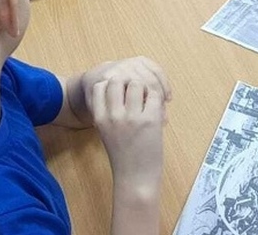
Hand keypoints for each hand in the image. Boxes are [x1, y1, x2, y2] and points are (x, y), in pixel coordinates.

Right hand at [84, 57, 170, 189]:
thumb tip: (123, 85)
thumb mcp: (107, 131)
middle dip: (129, 82)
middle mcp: (113, 115)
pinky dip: (158, 98)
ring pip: (137, 83)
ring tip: (148, 101)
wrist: (135, 177)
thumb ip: (110, 111)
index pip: (100, 86)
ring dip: (145, 88)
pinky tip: (156, 109)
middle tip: (137, 94)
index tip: (121, 93)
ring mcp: (132, 117)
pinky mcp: (150, 120)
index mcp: (100, 118)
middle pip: (118, 79)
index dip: (112, 84)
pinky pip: (154, 95)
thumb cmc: (122, 155)